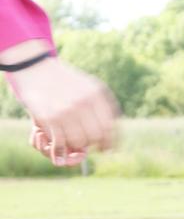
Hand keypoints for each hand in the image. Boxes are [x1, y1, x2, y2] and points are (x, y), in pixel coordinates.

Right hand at [3, 41, 120, 165]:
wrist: (35, 67)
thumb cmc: (65, 81)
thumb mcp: (89, 87)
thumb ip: (103, 106)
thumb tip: (113, 134)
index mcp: (97, 94)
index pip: (110, 127)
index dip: (110, 142)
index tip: (106, 149)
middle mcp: (84, 102)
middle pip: (96, 136)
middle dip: (92, 144)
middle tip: (88, 145)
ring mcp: (66, 109)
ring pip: (79, 142)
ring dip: (76, 146)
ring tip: (73, 142)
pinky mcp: (49, 116)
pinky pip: (60, 142)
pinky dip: (60, 151)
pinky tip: (60, 151)